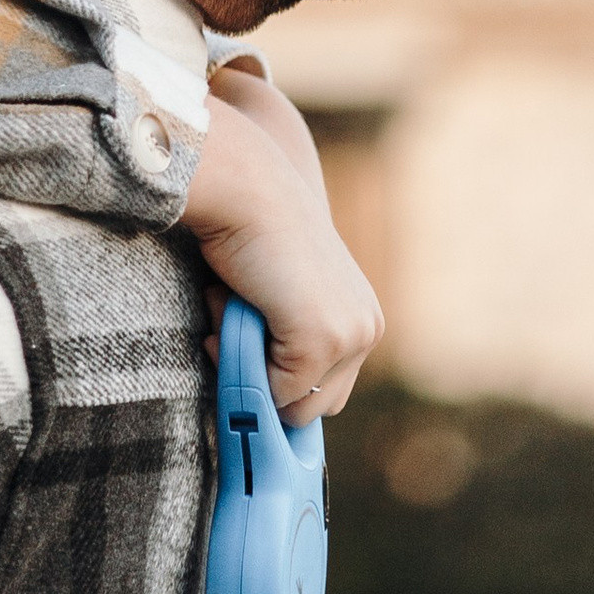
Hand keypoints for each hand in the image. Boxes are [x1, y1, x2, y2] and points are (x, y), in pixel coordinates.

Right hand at [179, 81, 380, 425]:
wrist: (245, 188)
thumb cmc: (250, 232)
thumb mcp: (281, 293)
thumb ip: (284, 335)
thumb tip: (262, 391)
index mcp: (363, 317)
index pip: (329, 388)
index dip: (283, 383)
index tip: (245, 358)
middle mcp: (367, 328)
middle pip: (317, 406)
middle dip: (267, 382)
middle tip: (228, 331)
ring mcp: (349, 336)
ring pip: (293, 403)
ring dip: (249, 366)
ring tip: (230, 308)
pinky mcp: (320, 339)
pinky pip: (273, 389)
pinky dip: (236, 357)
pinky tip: (226, 303)